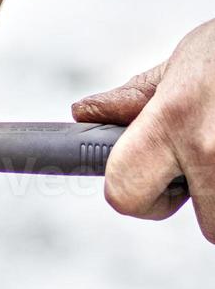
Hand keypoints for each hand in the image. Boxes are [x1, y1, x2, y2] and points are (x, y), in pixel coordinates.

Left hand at [74, 21, 214, 240]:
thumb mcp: (182, 65)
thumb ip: (136, 99)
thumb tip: (86, 113)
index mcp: (171, 120)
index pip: (125, 193)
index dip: (137, 196)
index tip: (153, 185)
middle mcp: (210, 148)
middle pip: (208, 223)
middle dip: (208, 200)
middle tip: (211, 160)